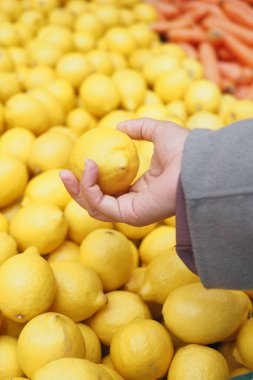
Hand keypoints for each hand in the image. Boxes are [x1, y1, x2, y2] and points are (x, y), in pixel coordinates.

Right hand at [60, 118, 188, 225]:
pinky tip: (87, 168)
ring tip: (68, 172)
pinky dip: (89, 188)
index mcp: (140, 189)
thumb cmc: (184, 150)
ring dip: (78, 190)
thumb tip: (119, 127)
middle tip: (63, 173)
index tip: (78, 162)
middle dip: (77, 190)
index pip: (109, 190)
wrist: (196, 164)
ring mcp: (132, 212)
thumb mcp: (158, 131)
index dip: (90, 179)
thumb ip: (140, 128)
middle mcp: (134, 203)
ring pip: (94, 208)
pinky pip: (101, 205)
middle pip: (97, 203)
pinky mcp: (130, 215)